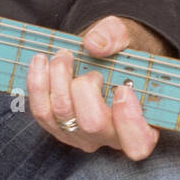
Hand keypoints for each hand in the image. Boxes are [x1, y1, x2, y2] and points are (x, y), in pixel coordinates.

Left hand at [26, 15, 166, 160]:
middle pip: (92, 123)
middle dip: (83, 85)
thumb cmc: (120, 52)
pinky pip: (42, 113)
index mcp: (142, 123)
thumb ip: (115, 36)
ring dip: (56, 79)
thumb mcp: (125, 37)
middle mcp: (111, 137)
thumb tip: (95, 45)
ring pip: (62, 116)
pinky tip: (40, 62)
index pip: (138, 143)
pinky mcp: (59, 129)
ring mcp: (82, 136)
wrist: (100, 59)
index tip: (123, 90)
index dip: (129, 121)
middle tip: (87, 63)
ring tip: (61, 55)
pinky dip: (37, 84)